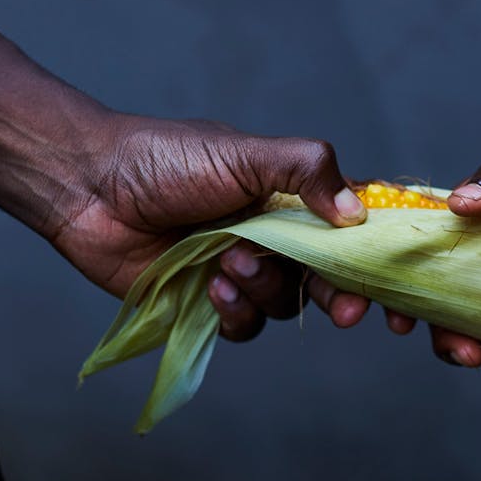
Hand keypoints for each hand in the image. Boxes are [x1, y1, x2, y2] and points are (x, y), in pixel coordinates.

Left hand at [48, 114, 365, 341]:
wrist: (89, 188)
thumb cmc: (165, 159)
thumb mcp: (244, 153)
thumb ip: (305, 170)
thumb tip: (358, 212)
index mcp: (290, 198)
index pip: (349, 229)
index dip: (374, 257)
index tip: (391, 281)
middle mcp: (273, 237)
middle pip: (328, 279)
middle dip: (341, 296)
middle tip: (349, 311)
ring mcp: (241, 272)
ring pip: (285, 305)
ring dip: (267, 291)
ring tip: (230, 263)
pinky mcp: (207, 303)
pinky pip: (244, 328)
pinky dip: (236, 313)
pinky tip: (213, 288)